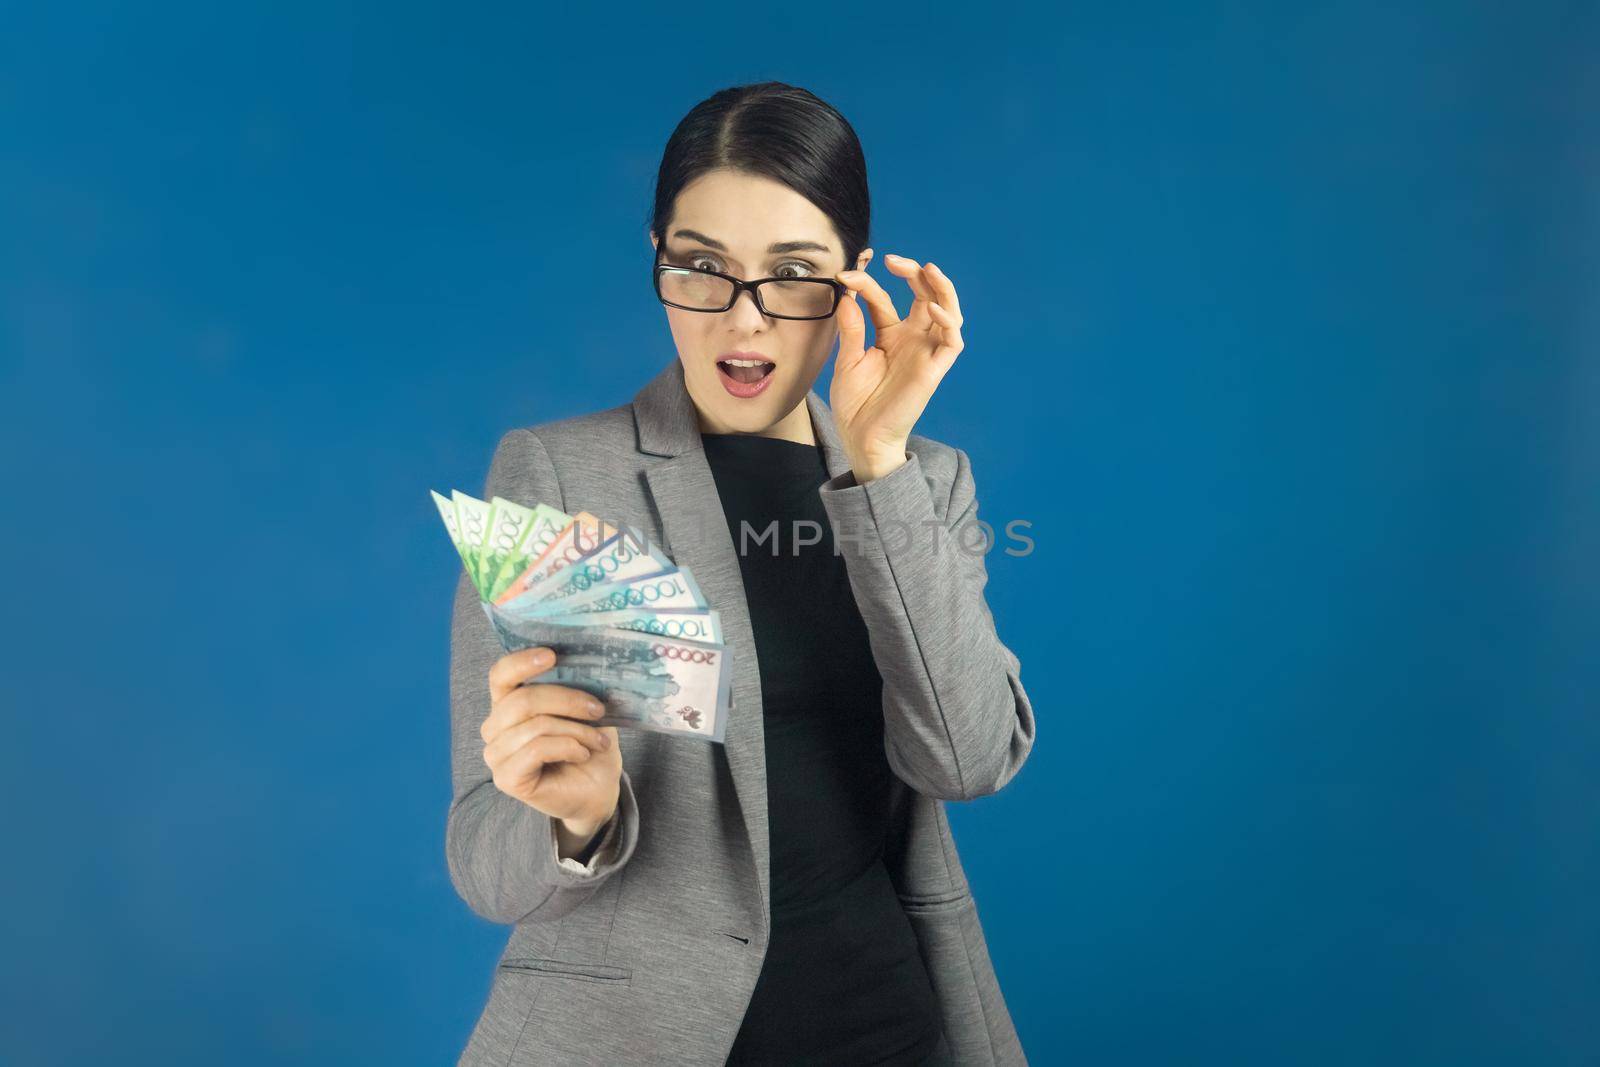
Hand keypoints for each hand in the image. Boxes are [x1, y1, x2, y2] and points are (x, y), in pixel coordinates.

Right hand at [482, 646, 621, 841]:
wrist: (597, 791)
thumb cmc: (588, 747)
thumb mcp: (584, 711)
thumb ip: (575, 688)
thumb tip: (587, 663)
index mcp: (508, 704)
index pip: (500, 675)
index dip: (521, 662)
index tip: (552, 656)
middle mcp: (494, 728)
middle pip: (523, 700)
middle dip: (568, 701)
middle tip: (599, 709)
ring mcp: (496, 755)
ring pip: (536, 726)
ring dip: (576, 730)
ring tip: (598, 740)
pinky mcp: (506, 778)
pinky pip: (537, 749)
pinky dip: (568, 747)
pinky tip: (582, 754)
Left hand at [831, 253, 965, 482]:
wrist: (862, 438)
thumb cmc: (855, 404)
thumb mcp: (847, 360)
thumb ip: (851, 329)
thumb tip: (847, 296)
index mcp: (890, 336)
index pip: (884, 299)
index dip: (867, 284)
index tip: (845, 276)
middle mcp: (911, 340)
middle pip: (924, 296)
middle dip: (914, 273)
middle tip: (893, 260)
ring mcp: (925, 353)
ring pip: (947, 312)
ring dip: (942, 288)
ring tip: (927, 269)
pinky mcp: (934, 370)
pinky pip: (952, 342)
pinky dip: (949, 321)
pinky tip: (934, 308)